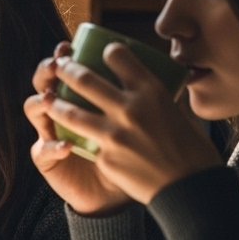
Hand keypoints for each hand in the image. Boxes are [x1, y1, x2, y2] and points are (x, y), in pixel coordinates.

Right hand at [24, 42, 132, 215]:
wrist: (119, 194)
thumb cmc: (133, 155)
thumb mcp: (140, 122)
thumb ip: (141, 99)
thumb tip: (164, 70)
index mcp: (82, 97)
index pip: (67, 70)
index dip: (63, 56)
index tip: (70, 46)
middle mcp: (62, 110)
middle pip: (45, 81)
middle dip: (47, 70)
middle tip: (58, 64)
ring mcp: (50, 132)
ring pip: (33, 108)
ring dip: (41, 101)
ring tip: (51, 100)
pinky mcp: (47, 159)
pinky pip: (43, 149)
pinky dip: (53, 146)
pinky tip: (68, 147)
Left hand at [44, 43, 220, 204]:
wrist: (190, 188)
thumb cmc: (192, 150)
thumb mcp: (180, 113)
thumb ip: (162, 98)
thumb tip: (156, 83)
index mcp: (152, 92)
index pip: (120, 58)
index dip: (109, 51)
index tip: (102, 51)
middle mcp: (130, 108)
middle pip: (85, 80)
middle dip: (66, 69)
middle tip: (60, 66)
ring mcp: (114, 134)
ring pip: (70, 112)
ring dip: (53, 102)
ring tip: (46, 98)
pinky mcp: (104, 157)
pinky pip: (84, 143)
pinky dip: (72, 137)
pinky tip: (62, 135)